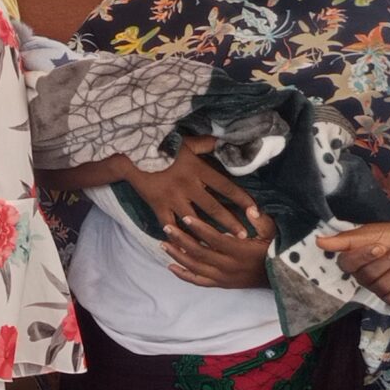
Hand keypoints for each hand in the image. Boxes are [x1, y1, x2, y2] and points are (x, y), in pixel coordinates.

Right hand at [123, 138, 256, 238]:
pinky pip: (169, 225)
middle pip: (214, 208)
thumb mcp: (188, 142)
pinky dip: (177, 236)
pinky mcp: (159, 205)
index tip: (255, 210)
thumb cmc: (163, 146)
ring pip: (194, 220)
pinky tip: (185, 248)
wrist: (133, 154)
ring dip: (208, 234)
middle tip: (244, 236)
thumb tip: (228, 141)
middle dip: (230, 223)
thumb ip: (208, 144)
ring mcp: (173, 198)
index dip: (242, 199)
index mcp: (198, 170)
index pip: (226, 186)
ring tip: (219, 246)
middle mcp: (188, 187)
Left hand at [167, 204, 275, 289]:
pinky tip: (170, 267)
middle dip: (181, 239)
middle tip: (166, 227)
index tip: (185, 217)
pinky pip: (199, 282)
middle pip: (199, 252)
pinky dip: (183, 275)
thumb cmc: (275, 251)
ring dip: (177, 255)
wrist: (280, 278)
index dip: (199, 228)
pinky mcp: (221, 285)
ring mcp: (223, 278)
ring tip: (163, 243)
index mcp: (240, 252)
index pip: (215, 239)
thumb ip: (262, 221)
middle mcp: (228, 267)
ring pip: (195, 267)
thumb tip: (251, 209)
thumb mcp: (273, 234)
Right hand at [320, 221, 389, 309]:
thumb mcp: (367, 233)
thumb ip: (343, 240)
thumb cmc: (388, 235)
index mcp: (353, 262)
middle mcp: (364, 278)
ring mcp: (379, 289)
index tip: (380, 247)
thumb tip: (319, 241)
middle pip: (370, 277)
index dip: (364, 257)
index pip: (348, 264)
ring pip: (384, 288)